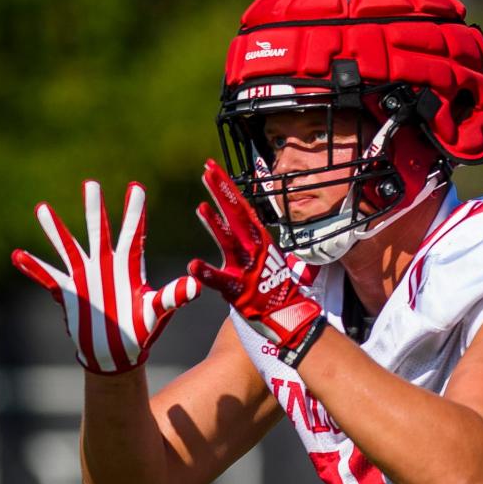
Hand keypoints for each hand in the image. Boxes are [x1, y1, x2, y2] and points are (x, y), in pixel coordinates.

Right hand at [12, 181, 199, 373]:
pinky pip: (47, 277)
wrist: (117, 353)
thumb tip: (195, 287)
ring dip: (55, 230)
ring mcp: (84, 277)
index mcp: (129, 267)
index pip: (133, 233)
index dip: (134, 211)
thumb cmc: (141, 330)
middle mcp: (105, 265)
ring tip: (42, 208)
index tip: (136, 186)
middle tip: (91, 184)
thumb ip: (172, 297)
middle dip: (94, 209)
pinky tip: (17, 255)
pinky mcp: (68, 292)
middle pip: (98, 231)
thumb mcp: (157, 313)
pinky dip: (33, 267)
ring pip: (68, 247)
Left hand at [189, 159, 323, 355]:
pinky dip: (207, 273)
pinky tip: (192, 265)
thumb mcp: (263, 256)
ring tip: (201, 207)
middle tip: (207, 169)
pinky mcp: (239, 291)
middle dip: (222, 190)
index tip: (212, 167)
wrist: (289, 316)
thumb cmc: (273, 287)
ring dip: (215, 224)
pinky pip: (221, 281)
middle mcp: (254, 249)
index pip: (240, 206)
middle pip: (236, 214)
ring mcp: (248, 268)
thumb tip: (238, 220)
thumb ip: (248, 239)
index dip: (225, 186)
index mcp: (258, 239)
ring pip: (230, 242)